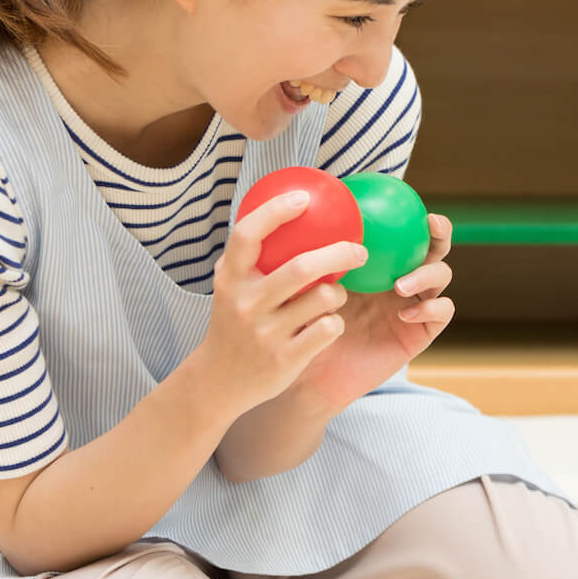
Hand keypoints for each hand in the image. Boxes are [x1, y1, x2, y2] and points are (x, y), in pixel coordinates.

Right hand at [198, 191, 360, 414]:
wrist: (218, 380)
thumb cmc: (234, 322)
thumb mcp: (232, 287)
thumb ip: (252, 257)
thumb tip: (290, 210)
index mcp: (230, 278)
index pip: (247, 235)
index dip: (275, 212)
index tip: (302, 198)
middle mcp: (246, 303)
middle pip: (301, 267)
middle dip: (339, 254)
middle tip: (359, 251)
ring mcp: (265, 333)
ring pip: (323, 298)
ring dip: (338, 293)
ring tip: (335, 296)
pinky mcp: (285, 359)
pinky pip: (329, 328)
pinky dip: (336, 322)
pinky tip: (328, 324)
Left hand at [293, 212, 456, 409]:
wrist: (312, 375)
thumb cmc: (304, 327)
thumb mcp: (306, 284)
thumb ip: (315, 254)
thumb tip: (307, 209)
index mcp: (379, 264)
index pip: (404, 232)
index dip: (412, 214)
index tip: (412, 203)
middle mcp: (401, 280)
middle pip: (434, 248)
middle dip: (440, 233)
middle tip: (431, 225)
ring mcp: (415, 304)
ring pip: (442, 276)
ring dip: (427, 274)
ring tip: (400, 285)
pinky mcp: (421, 332)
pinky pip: (441, 313)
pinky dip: (429, 308)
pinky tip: (404, 312)